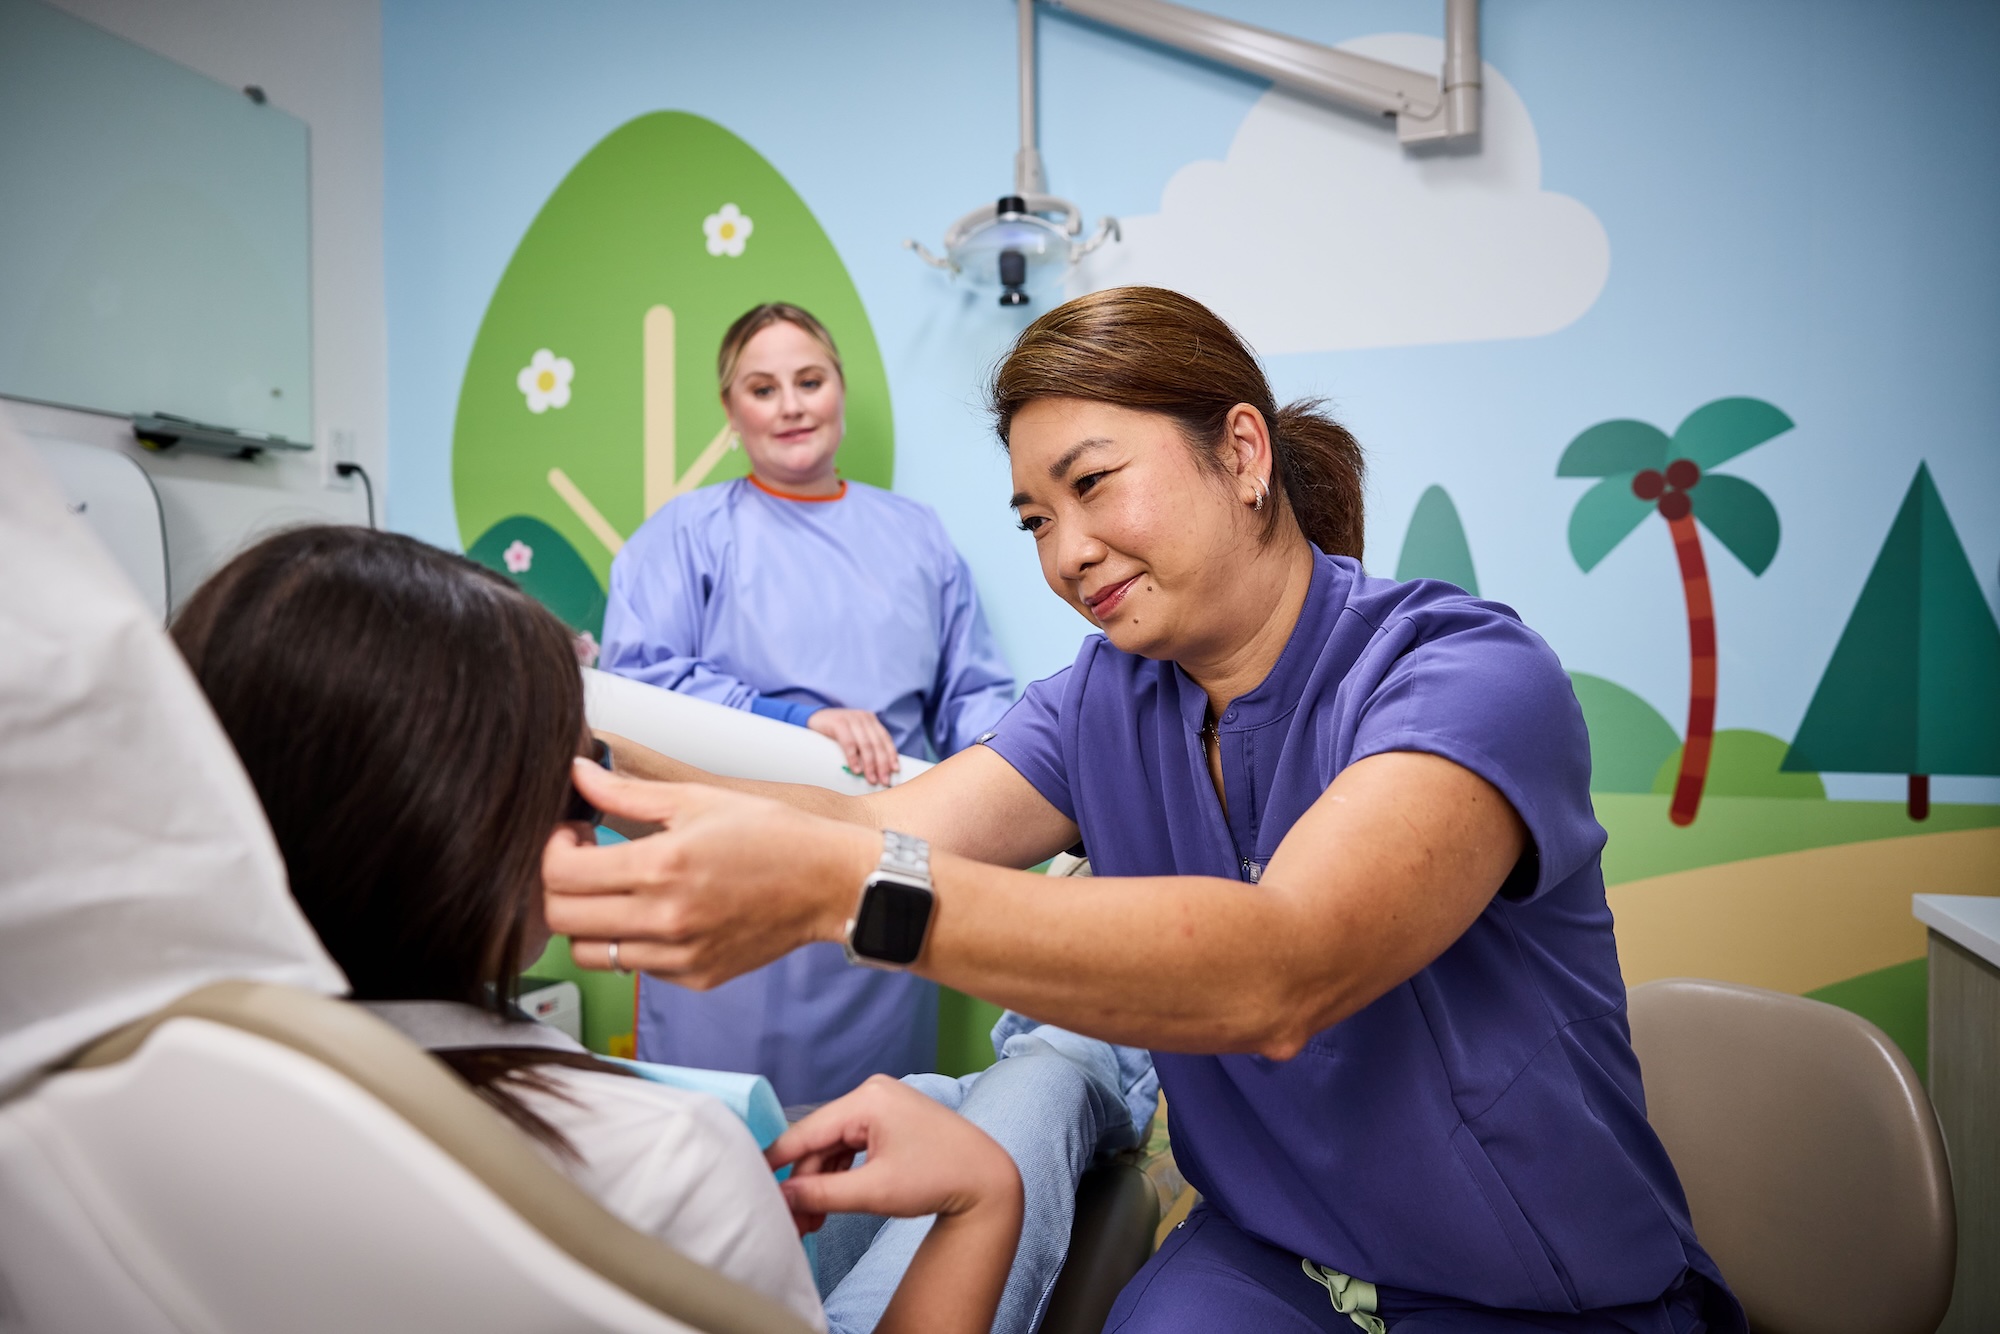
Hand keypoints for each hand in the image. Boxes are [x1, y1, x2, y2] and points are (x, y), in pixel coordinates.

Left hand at [542, 761, 878, 987]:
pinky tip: (654, 910)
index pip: (560, 873)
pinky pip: (633, 966)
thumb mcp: (697, 798)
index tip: (573, 833)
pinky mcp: (693, 977)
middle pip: (559, 918)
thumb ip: (626, 793)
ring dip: (585, 919)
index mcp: (661, 866)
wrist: (828, 883)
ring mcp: (678, 956)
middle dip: (557, 884)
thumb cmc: (771, 833)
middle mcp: (664, 919)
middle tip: (583, 859)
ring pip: (588, 952)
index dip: (552, 848)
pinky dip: (629, 940)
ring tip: (613, 890)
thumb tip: (576, 773)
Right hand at [765, 1075, 1022, 1236]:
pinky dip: (841, 1173)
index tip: (751, 1183)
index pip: (806, 1131)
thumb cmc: (937, 1179)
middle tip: (795, 1224)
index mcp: (867, 1101)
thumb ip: (821, 1194)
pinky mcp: (890, 1119)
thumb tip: (780, 1197)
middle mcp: (871, 1093)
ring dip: (821, 1183)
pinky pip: (852, 1145)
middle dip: (804, 1184)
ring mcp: (882, 1104)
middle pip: (819, 1141)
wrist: (987, 1178)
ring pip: (834, 1146)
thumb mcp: (873, 1192)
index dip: (775, 1160)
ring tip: (813, 1222)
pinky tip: (832, 1202)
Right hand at [808, 708, 900, 787]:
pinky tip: (856, 770)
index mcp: (870, 720)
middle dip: (882, 764)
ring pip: (866, 745)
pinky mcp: (839, 723)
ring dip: (870, 765)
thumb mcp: (854, 735)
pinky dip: (853, 758)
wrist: (813, 719)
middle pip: (877, 744)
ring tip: (871, 779)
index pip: (885, 739)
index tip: (895, 770)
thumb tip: (877, 769)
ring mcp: (852, 719)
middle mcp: (864, 718)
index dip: (891, 755)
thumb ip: (864, 745)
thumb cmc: (835, 731)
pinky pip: (849, 743)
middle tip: (883, 780)